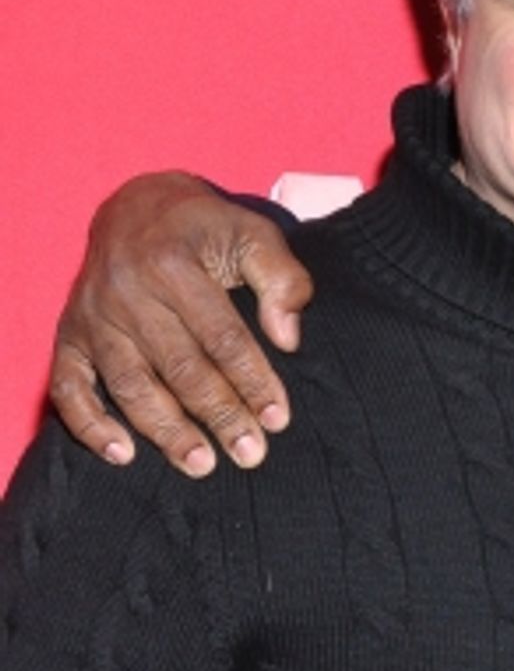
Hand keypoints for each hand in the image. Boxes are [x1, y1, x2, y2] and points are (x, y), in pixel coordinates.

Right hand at [48, 173, 313, 475]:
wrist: (135, 206)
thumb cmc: (205, 228)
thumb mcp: (252, 232)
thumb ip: (281, 278)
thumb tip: (287, 339)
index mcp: (174, 262)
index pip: (221, 335)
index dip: (252, 380)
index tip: (278, 419)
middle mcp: (126, 290)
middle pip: (179, 366)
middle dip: (218, 415)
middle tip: (251, 454)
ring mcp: (92, 315)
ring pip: (129, 384)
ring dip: (165, 430)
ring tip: (200, 464)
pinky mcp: (68, 334)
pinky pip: (69, 387)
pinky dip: (90, 425)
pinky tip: (122, 454)